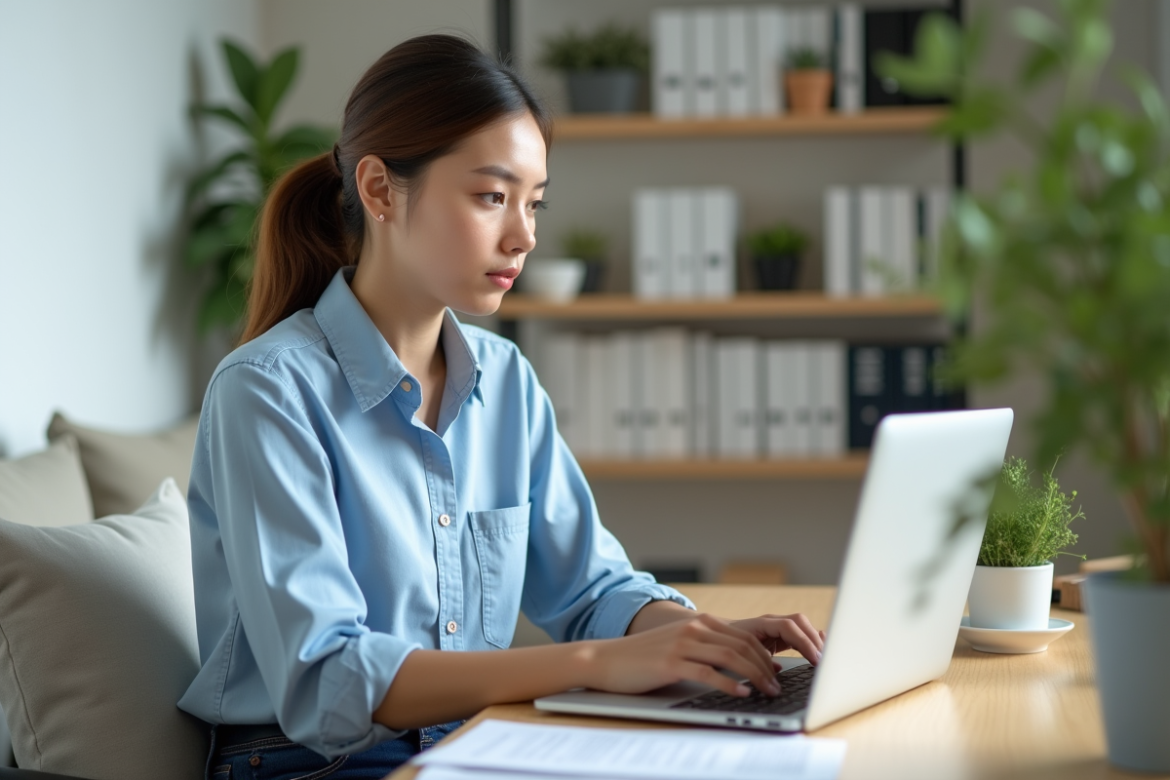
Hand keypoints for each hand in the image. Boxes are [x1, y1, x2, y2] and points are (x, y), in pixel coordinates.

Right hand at [583, 613, 782, 697]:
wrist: (606, 658)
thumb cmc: (643, 657)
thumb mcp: (678, 644)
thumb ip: (705, 647)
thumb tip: (737, 665)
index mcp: (698, 622)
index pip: (743, 636)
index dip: (764, 654)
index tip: (777, 672)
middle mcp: (693, 628)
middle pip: (742, 644)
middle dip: (766, 666)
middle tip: (778, 685)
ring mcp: (682, 644)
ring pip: (731, 656)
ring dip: (755, 676)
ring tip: (768, 691)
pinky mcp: (671, 663)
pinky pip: (709, 672)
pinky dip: (730, 683)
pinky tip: (742, 693)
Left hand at [727, 613, 824, 662]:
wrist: (713, 636)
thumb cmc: (723, 645)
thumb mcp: (737, 654)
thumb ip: (754, 661)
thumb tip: (775, 671)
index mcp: (761, 624)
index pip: (789, 627)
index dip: (804, 643)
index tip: (815, 660)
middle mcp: (771, 622)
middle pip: (799, 623)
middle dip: (813, 641)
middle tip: (823, 661)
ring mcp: (775, 627)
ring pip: (801, 627)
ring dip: (814, 641)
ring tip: (824, 658)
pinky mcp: (778, 636)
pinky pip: (798, 634)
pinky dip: (810, 641)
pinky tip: (819, 649)